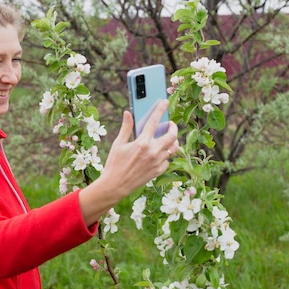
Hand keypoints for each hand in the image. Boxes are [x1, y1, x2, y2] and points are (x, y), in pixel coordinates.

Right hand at [78, 100, 178, 224]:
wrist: (116, 186)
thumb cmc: (115, 164)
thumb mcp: (118, 144)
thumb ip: (126, 128)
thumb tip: (127, 113)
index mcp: (142, 142)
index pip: (154, 121)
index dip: (160, 109)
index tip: (164, 102)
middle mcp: (153, 152)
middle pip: (172, 135)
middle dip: (173, 127)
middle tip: (170, 125)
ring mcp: (157, 162)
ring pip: (173, 148)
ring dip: (172, 142)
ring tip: (167, 139)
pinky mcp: (158, 171)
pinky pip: (168, 160)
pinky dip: (165, 155)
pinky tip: (160, 154)